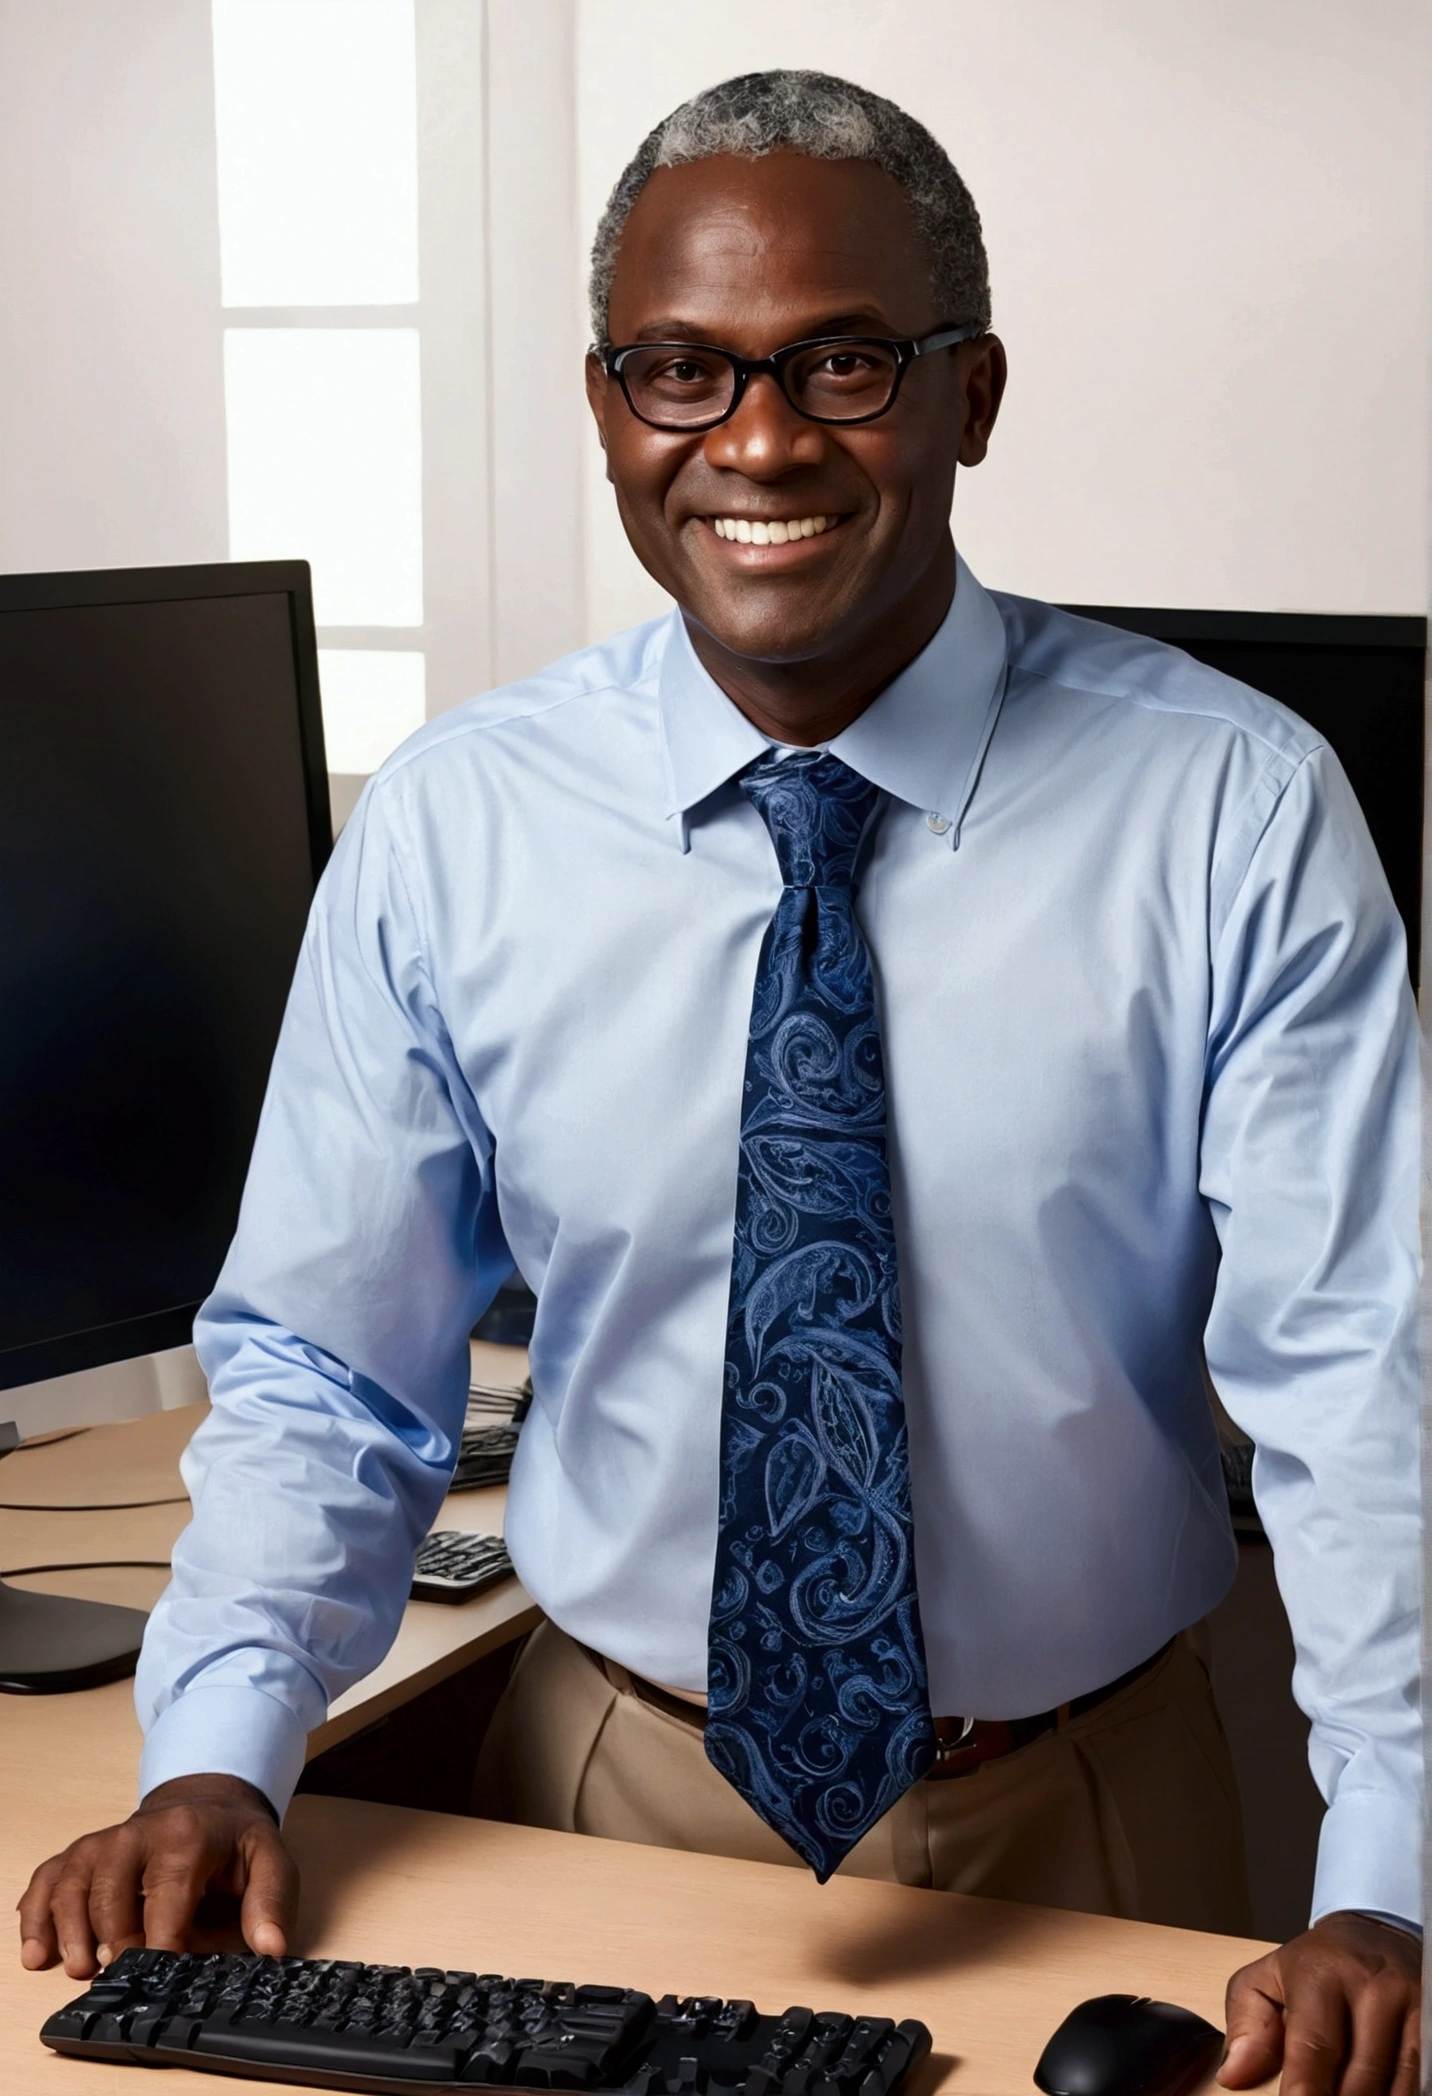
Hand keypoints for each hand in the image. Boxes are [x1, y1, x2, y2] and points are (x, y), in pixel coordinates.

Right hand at [17, 1774, 297, 1979]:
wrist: (208, 1801)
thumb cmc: (236, 1842)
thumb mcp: (270, 1862)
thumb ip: (272, 1904)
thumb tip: (271, 1949)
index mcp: (186, 1836)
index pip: (165, 1896)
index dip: (162, 1945)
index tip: (164, 1979)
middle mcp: (138, 1834)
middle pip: (111, 1895)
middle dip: (116, 1943)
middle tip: (125, 1981)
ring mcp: (105, 1840)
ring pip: (73, 1885)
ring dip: (71, 1932)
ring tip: (80, 1969)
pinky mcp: (83, 1851)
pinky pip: (48, 1878)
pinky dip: (36, 1914)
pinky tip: (38, 1951)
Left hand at [1219, 1910, 1419, 2095]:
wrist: (1373, 1931)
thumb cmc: (1315, 1966)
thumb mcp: (1267, 1980)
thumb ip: (1246, 2027)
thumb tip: (1233, 2076)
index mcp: (1320, 1973)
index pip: (1314, 2047)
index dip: (1304, 2093)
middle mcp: (1371, 1986)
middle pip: (1360, 2077)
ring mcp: (1412, 2003)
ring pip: (1399, 2085)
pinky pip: (1422, 2078)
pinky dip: (1401, 2095)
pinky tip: (1377, 2094)